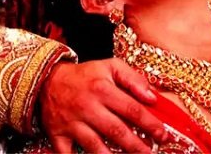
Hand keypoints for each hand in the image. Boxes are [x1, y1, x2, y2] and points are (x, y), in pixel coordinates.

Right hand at [39, 59, 167, 153]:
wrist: (48, 78)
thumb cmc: (85, 75)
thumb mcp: (110, 66)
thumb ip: (133, 79)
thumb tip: (153, 98)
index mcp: (102, 89)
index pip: (132, 109)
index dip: (150, 124)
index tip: (163, 135)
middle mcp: (87, 106)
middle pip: (116, 131)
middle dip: (137, 147)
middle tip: (150, 153)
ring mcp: (71, 123)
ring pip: (95, 146)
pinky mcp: (57, 134)